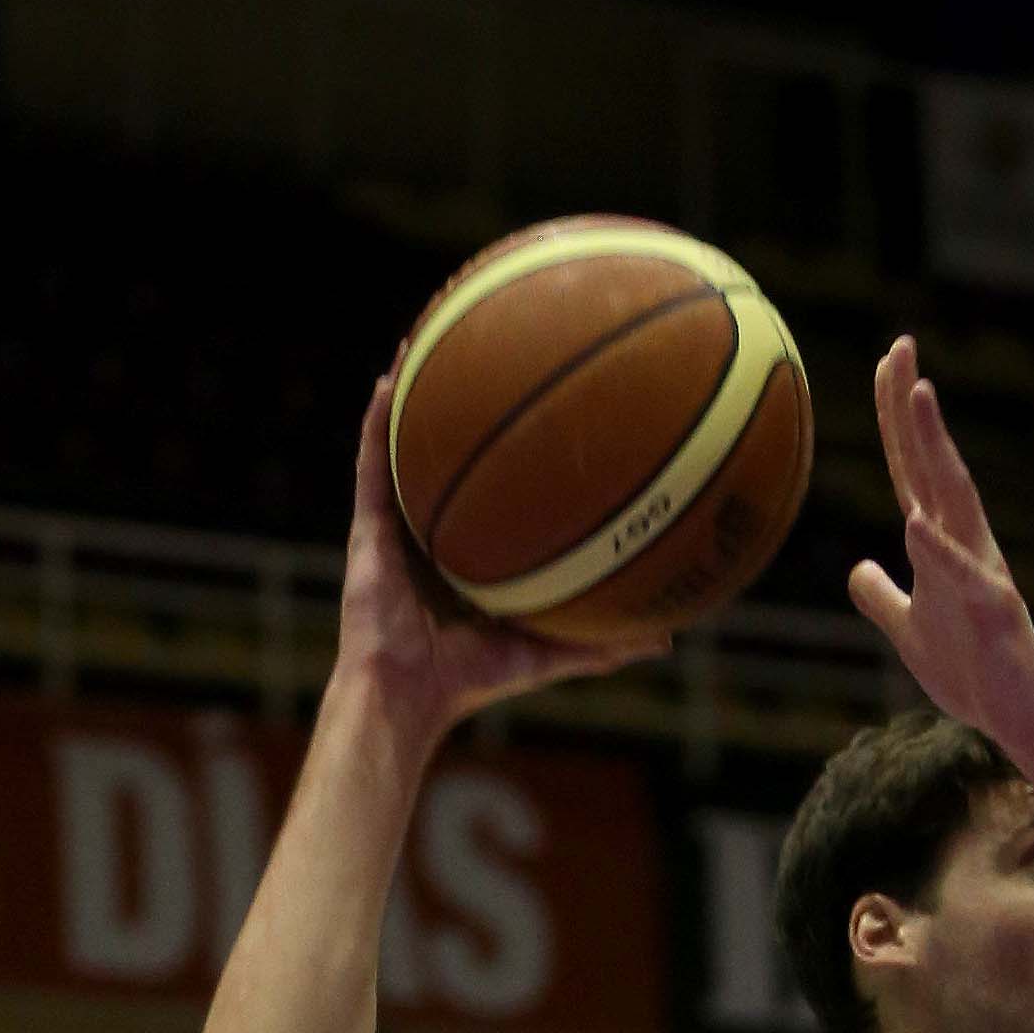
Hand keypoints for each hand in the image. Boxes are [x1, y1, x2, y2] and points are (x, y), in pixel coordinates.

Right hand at [332, 376, 671, 742]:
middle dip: (463, 406)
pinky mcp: (366, 528)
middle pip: (451, 456)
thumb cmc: (469, 685)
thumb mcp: (548, 655)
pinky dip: (377, 421)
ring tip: (428, 336)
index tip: (543, 411)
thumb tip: (667, 640)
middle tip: (487, 350)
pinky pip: (371, 463)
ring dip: (413, 393)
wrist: (406, 696)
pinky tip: (388, 380)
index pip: (492, 494)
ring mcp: (397, 526)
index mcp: (469, 555)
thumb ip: (601, 646)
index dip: (511, 455)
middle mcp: (434, 532)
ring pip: (405, 446)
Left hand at [848, 341, 1033, 749]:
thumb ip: (883, 597)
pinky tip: (917, 524)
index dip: (896, 419)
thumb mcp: (909, 630)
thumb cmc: (972, 674)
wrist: (1017, 718)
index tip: (888, 364)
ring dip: (936, 449)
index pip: (911, 470)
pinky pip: (962, 577)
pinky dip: (940, 552)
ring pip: (955, 500)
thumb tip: (858, 570)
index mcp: (941, 545)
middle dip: (914, 409)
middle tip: (900, 347)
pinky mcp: (994, 610)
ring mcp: (980, 572)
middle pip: (932, 465)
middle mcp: (963, 544)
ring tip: (920, 399)